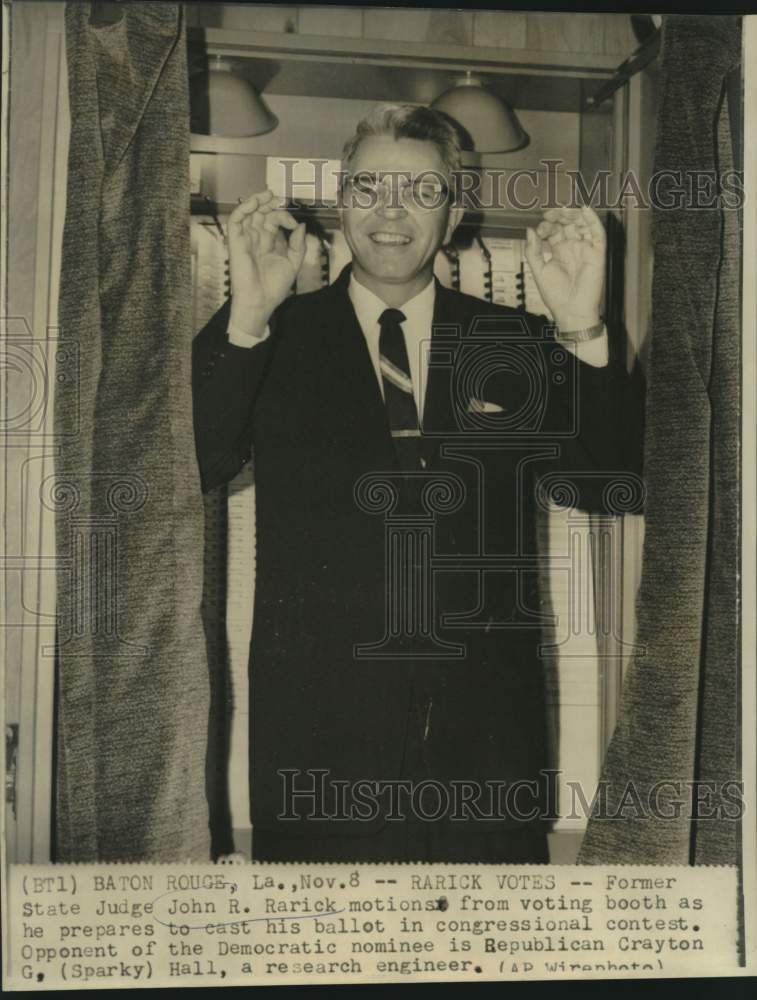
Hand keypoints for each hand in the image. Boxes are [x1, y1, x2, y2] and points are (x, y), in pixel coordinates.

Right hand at [227, 190, 305, 336]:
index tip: (293, 223)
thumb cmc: (274, 287)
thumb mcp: (293, 263)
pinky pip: (235, 220)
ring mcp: (245, 239)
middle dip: (269, 204)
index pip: (274, 221)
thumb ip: (298, 244)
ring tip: (268, 195)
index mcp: (268, 243)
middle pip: (261, 213)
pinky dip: (243, 208)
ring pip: (248, 213)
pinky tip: (254, 203)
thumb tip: (301, 225)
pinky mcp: (235, 242)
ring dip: (257, 201)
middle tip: (278, 199)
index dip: (284, 216)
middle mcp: (256, 239)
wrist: (261, 301)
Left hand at [524, 205, 605, 330]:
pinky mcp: (597, 253)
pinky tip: (585, 209)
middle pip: (568, 224)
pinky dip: (593, 220)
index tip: (539, 228)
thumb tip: (529, 231)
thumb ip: (533, 251)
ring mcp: (585, 249)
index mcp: (559, 252)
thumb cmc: (556, 297)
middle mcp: (573, 248)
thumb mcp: (539, 271)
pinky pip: (598, 233)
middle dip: (558, 217)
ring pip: (582, 225)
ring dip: (573, 215)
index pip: (554, 230)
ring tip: (562, 211)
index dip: (547, 225)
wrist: (571, 312)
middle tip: (549, 215)